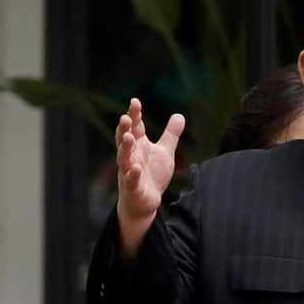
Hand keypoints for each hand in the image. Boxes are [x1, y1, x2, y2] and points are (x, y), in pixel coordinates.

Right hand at [115, 98, 184, 256]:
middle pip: (125, 140)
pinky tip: (135, 168)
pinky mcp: (132, 188)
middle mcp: (131, 157)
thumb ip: (170, 135)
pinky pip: (131, 180)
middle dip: (125, 129)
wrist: (145, 201)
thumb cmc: (151, 174)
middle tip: (126, 117)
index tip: (135, 102)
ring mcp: (129, 172)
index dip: (134, 115)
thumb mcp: (164, 152)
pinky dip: (132, 174)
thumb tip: (179, 115)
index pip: (135, 128)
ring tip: (129, 137)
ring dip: (125, 148)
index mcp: (138, 146)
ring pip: (124, 159)